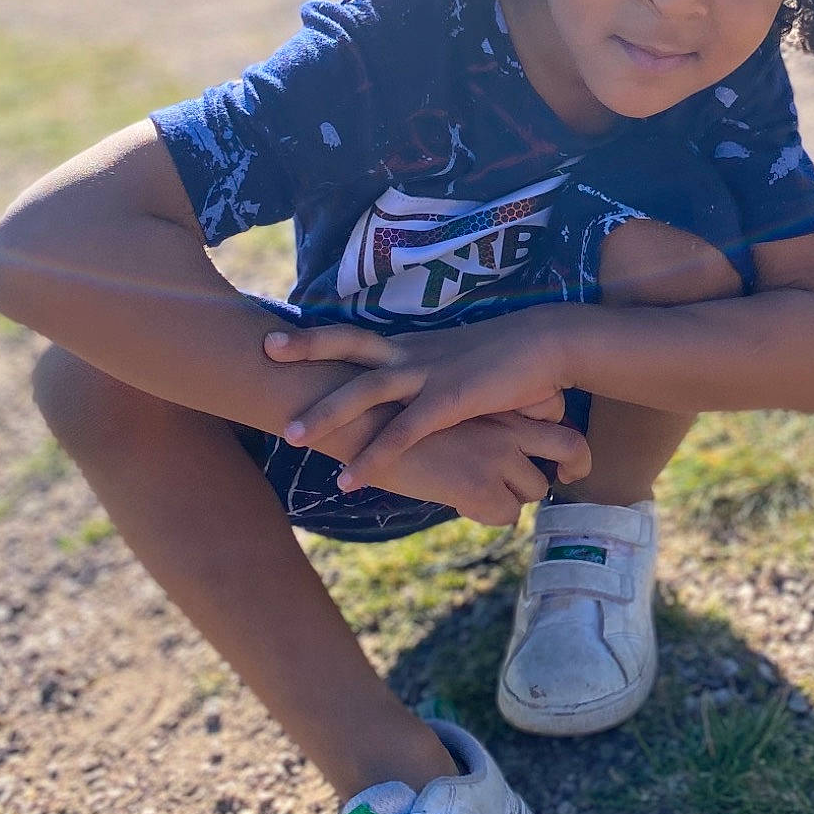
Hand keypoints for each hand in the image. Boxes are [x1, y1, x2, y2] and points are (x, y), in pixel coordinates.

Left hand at [263, 312, 577, 491]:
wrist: (547, 344)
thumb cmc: (507, 358)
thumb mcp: (458, 364)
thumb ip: (429, 379)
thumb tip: (413, 396)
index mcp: (413, 344)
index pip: (356, 334)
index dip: (317, 335)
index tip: (279, 337)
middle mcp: (413, 353)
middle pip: (350, 344)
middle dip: (307, 348)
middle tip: (265, 352)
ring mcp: (429, 374)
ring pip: (366, 390)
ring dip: (326, 413)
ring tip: (290, 436)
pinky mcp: (449, 400)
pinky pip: (402, 432)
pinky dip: (373, 457)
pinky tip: (350, 480)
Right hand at [368, 410, 591, 523]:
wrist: (366, 422)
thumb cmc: (401, 416)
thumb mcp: (455, 407)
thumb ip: (485, 422)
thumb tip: (502, 444)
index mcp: (504, 404)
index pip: (563, 421)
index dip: (571, 448)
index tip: (564, 465)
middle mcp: (511, 427)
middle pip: (571, 450)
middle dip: (565, 471)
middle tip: (557, 480)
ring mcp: (498, 456)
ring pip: (535, 490)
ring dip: (512, 496)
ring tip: (478, 489)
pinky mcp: (479, 485)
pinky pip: (506, 514)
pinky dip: (487, 513)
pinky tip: (459, 499)